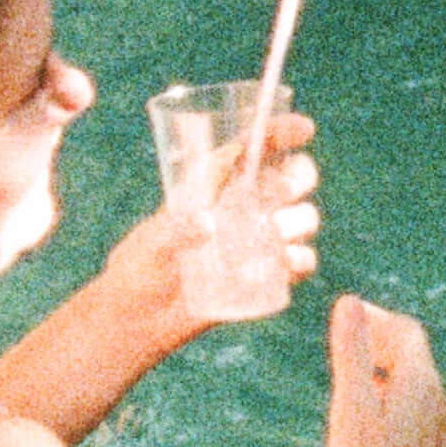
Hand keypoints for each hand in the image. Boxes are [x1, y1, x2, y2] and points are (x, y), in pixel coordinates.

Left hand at [144, 104, 322, 336]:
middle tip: (283, 192)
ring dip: (300, 220)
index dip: (281, 132)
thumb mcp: (151, 243)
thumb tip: (208, 226)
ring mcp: (259, 241)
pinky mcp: (266, 275)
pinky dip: (300, 259)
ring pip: (303, 217)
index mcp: (217, 183)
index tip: (304, 130)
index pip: (254, 146)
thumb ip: (175, 232)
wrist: (142, 316)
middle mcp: (245, 206)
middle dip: (299, 176)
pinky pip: (300, 261)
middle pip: (292, 176)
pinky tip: (287, 263)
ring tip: (276, 233)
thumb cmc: (140, 267)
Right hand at [323, 297, 445, 446]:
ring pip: (419, 392)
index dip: (378, 318)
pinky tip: (375, 431)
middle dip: (382, 346)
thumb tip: (350, 302)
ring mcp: (445, 435)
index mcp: (422, 385)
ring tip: (356, 387)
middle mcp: (442, 405)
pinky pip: (421, 420)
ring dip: (389, 379)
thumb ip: (352, 353)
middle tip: (350, 345)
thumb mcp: (350, 407)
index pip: (407, 332)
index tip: (349, 318)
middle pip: (415, 360)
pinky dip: (397, 408)